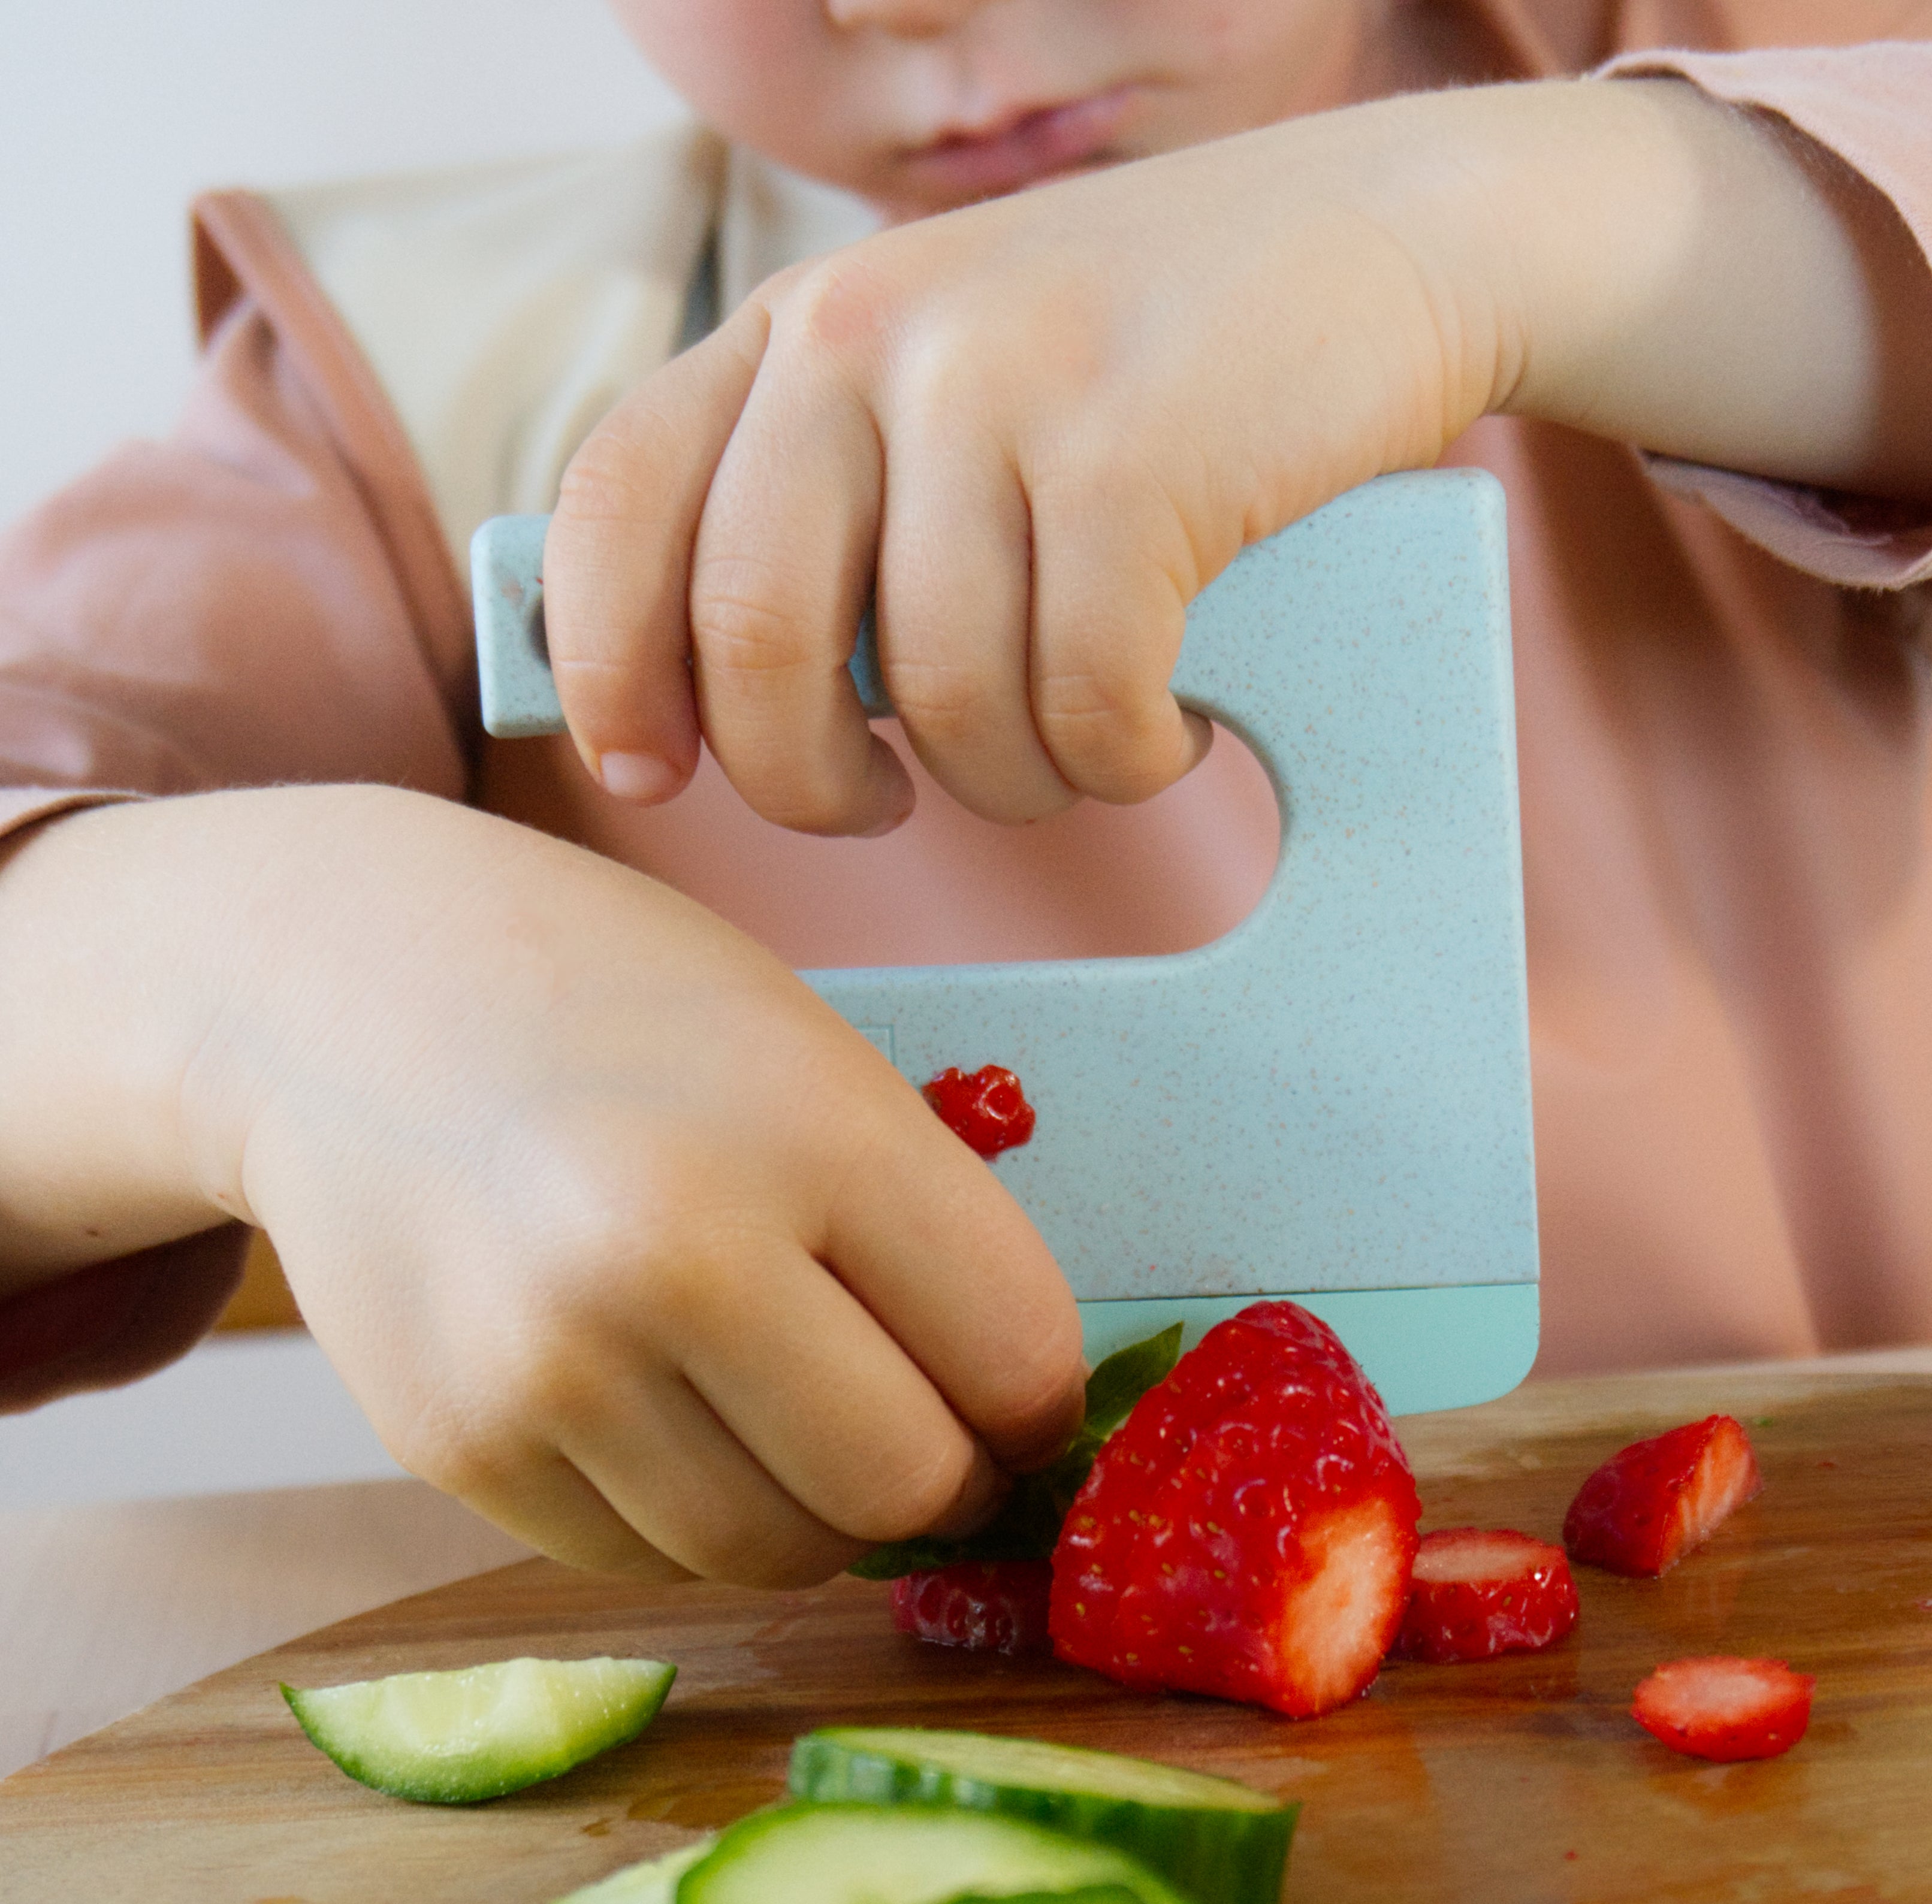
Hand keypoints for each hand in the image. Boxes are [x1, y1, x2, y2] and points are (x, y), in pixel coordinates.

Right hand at [0, 787, 1084, 1582]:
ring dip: (820, 1516)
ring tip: (794, 1419)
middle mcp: (672, 1257)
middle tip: (928, 1435)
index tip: (1020, 1397)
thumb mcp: (809, 1054)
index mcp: (807, 1132)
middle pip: (905, 1487)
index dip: (1042, 1399)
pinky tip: (672, 1413)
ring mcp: (548, 1367)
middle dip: (946, 1479)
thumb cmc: (619, 1002)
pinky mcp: (455, 1444)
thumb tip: (1012, 1414)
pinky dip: (694, 1516)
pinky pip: (647, 1560)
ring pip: (778, 1557)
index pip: (1016, 1355)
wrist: (351, 989)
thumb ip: (921, 1225)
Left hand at [547, 77, 1931, 834]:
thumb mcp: (945, 389)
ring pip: (944, 701)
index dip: (604, 667)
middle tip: (880, 804)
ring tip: (1072, 752)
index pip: (615, 507)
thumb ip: (819, 501)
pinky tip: (1161, 728)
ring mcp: (1001, 386)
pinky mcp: (1131, 457)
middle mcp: (870, 335)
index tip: (647, 772)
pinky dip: (1121, 761)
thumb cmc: (1144, 362)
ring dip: (1010, 784)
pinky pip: (1083, 703)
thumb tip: (711, 700)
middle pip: (754, 641)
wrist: (1388, 235)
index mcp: (799, 327)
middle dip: (804, 784)